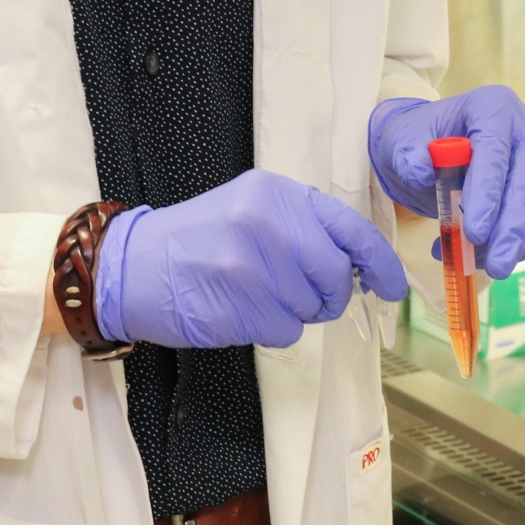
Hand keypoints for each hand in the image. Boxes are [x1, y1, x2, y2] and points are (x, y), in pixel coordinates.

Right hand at [96, 170, 407, 350]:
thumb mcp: (252, 210)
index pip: (349, 227)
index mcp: (277, 193)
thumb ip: (303, 227)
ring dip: (294, 312)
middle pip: (334, 274)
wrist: (132, 266)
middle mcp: (267, 221)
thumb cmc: (199, 240)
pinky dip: (271, 330)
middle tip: (304, 296)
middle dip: (329, 296)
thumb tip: (357, 263)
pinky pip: (285, 330)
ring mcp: (250, 262)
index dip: (379, 262)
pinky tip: (242, 311)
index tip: (391, 287)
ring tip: (257, 295)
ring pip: (310, 306)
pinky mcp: (236, 302)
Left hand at [368, 88, 524, 278]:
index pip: (496, 152)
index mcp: (494, 107)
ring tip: (487, 266)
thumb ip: (407, 154)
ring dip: (516, 242)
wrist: (435, 147)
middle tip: (496, 265)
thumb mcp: (402, 140)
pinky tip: (492, 257)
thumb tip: (420, 171)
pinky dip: (521, 244)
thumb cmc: (421, 140)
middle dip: (513, 228)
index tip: (475, 233)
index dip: (488, 193)